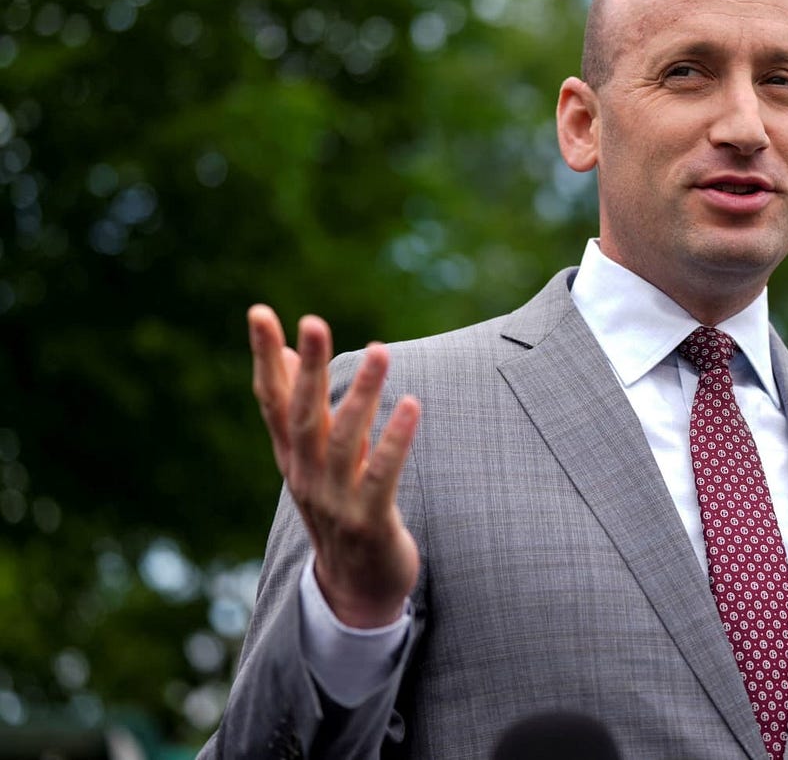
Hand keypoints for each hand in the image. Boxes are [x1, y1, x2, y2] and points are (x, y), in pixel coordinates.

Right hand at [249, 305, 420, 627]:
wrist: (355, 592)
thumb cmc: (341, 512)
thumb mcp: (317, 462)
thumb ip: (306, 411)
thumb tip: (294, 354)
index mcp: (293, 458)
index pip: (272, 400)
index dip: (266, 357)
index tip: (260, 312)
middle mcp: (306, 476)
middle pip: (303, 415)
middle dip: (308, 368)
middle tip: (313, 321)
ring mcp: (335, 502)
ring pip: (344, 441)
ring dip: (361, 394)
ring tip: (381, 350)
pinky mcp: (368, 523)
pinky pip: (381, 477)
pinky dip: (395, 441)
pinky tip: (410, 405)